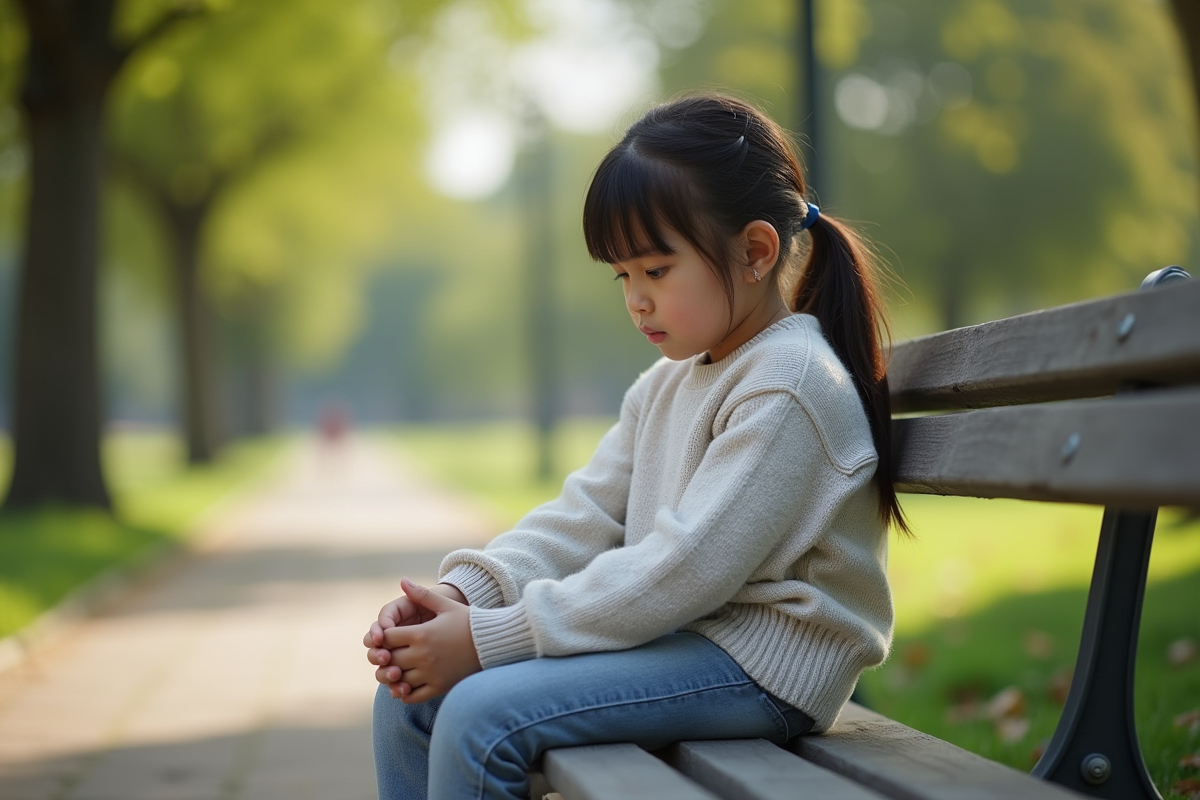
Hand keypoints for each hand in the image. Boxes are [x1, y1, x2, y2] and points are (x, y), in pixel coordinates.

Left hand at [376, 578, 480, 703]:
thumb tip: (402, 580)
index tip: (391, 637)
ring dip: (394, 675)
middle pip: (390, 659)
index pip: (386, 638)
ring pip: (398, 679)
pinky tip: (406, 685)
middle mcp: (422, 655)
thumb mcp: (445, 605)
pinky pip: (413, 695)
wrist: (492, 642)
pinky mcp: (439, 686)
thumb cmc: (468, 621)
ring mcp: (430, 673)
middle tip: (391, 653)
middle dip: (388, 656)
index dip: (384, 637)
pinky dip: (405, 693)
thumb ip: (422, 594)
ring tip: (398, 669)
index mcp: (421, 634)